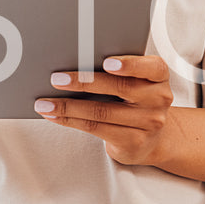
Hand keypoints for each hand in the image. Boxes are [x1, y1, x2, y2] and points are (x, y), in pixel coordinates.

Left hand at [33, 54, 174, 165]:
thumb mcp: (135, 83)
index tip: (107, 62)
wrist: (150, 139)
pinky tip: (55, 115)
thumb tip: (75, 61)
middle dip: (83, 82)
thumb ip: (117, 72)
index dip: (130, 64)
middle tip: (57, 79)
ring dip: (68, 106)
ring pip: (101, 111)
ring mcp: (148, 123)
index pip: (152, 67)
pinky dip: (70, 120)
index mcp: (159, 77)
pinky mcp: (132, 142)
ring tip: (45, 103)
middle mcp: (158, 99)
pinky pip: (95, 128)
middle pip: (120, 88)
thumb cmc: (134, 102)